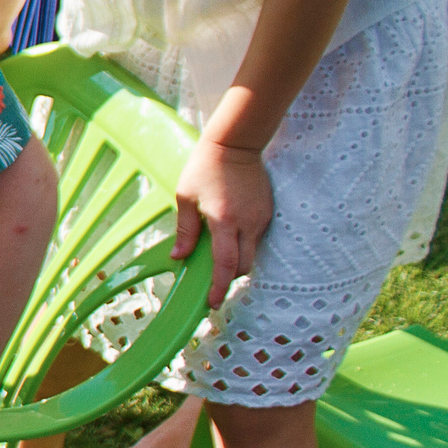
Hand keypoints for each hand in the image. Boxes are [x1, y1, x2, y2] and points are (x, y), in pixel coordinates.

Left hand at [172, 135, 272, 306]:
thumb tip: (179, 257)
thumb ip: (185, 230)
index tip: (212, 303)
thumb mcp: (186, 197)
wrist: (236, 144)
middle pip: (243, 266)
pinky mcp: (268, 212)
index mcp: (224, 221)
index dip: (218, 287)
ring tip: (219, 259)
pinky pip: (257, 239)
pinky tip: (230, 239)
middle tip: (212, 283)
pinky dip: (244, 246)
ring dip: (237, 262)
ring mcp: (261, 218)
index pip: (225, 264)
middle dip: (229, 278)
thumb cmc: (205, 168)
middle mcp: (247, 223)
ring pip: (252, 254)